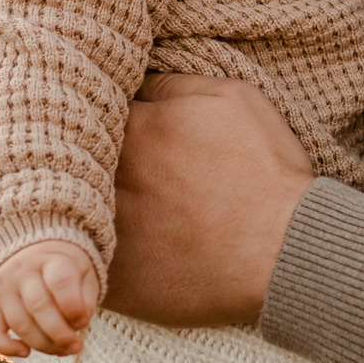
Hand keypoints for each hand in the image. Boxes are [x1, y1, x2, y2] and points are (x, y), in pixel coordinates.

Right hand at [0, 238, 98, 357]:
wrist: (29, 249)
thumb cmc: (63, 269)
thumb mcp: (83, 273)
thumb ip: (85, 299)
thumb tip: (76, 326)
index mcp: (51, 260)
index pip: (60, 282)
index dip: (74, 307)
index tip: (83, 321)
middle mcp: (22, 272)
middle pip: (39, 306)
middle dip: (60, 333)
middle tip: (75, 345)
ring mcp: (3, 289)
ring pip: (19, 323)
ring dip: (43, 344)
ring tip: (62, 350)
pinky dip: (5, 347)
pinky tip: (25, 352)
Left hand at [104, 74, 313, 327]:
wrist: (284, 250)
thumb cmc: (265, 170)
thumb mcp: (231, 98)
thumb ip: (172, 84)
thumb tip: (137, 81)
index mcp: (133, 128)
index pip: (94, 111)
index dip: (105, 117)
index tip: (120, 128)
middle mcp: (110, 178)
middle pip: (79, 162)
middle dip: (90, 161)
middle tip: (126, 171)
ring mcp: (107, 232)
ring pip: (80, 212)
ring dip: (89, 207)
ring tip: (128, 212)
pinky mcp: (115, 282)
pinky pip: (92, 263)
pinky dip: (102, 255)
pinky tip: (132, 252)